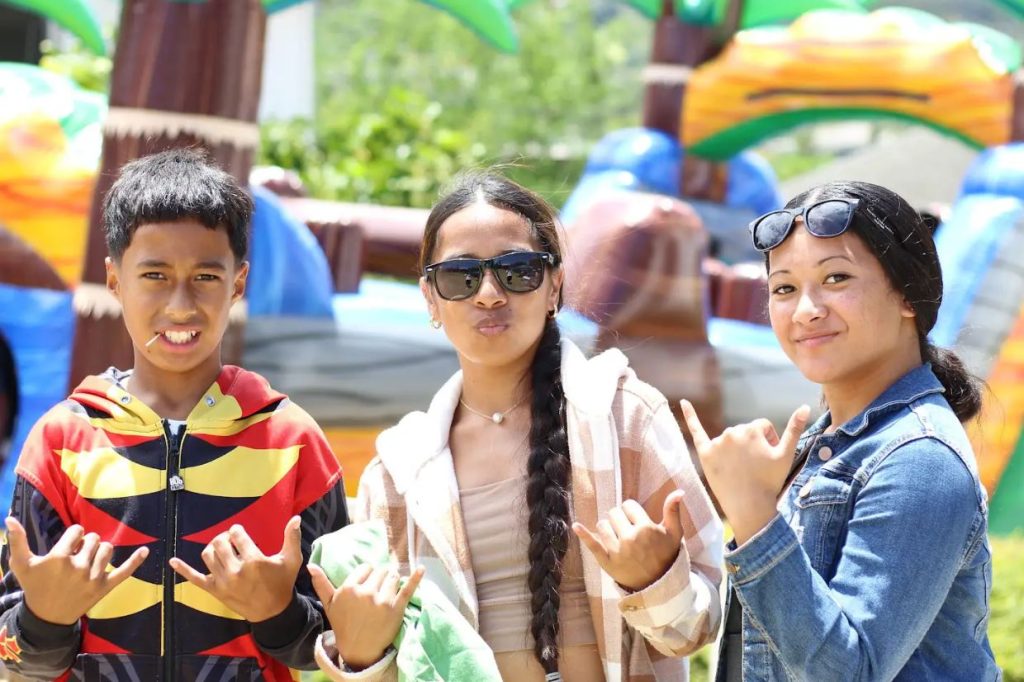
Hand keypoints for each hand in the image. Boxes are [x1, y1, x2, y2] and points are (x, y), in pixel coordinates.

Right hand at [5, 517, 147, 624]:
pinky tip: (146, 549)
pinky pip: (125, 571)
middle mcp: (78, 567)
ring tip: (87, 562)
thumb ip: (17, 541)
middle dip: (85, 544)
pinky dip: (136, 560)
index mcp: (59, 558)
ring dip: (99, 551)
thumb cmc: (34, 586)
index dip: (71, 537)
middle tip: (75, 557)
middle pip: (94, 538)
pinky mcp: (105, 587)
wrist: (47, 617)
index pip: (76, 531)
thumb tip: (9, 519)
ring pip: (107, 549)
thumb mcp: (22, 565)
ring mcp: (93, 578)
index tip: (65, 548)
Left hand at [169, 516, 302, 622]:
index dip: (237, 531)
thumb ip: (292, 538)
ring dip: (213, 547)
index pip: (237, 535)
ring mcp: (223, 581)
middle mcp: (236, 570)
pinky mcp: (214, 590)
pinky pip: (194, 578)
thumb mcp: (291, 560)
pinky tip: (172, 561)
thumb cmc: (282, 583)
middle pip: (220, 542)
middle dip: (224, 537)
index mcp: (254, 561)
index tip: (240, 533)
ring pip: (207, 555)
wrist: (272, 612)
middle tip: (231, 541)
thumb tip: (296, 518)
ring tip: (222, 549)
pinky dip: (182, 569)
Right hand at [309, 562, 423, 670]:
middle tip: (376, 593)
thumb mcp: (329, 605)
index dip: (367, 576)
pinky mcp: (397, 608)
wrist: (358, 650)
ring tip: (387, 593)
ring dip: (392, 581)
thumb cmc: (343, 625)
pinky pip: (407, 589)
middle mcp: (366, 592)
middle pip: (380, 571)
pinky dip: (415, 578)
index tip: (366, 586)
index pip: (366, 568)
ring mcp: (382, 600)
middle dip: (380, 579)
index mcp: (349, 588)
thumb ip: (321, 584)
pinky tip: (421, 569)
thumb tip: (310, 565)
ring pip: (392, 576)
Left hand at [572, 492, 684, 590]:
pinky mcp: (606, 562)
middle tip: (628, 529)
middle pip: (614, 513)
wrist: (658, 585)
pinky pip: (592, 544)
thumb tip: (679, 491)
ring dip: (608, 527)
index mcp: (646, 528)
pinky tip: (575, 525)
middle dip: (620, 518)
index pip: (629, 505)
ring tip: (618, 536)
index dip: (632, 511)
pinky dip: (583, 534)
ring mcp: (617, 551)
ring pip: (603, 525)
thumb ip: (673, 511)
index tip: (637, 520)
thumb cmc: (666, 556)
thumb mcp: (674, 534)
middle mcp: (630, 538)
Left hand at [680, 399, 809, 544]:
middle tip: (756, 468)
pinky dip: (689, 415)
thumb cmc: (770, 481)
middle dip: (752, 445)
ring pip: (729, 438)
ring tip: (742, 470)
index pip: (762, 426)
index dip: (769, 441)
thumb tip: (805, 405)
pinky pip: (696, 431)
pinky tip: (683, 402)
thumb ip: (795, 428)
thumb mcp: (786, 455)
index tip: (769, 459)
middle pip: (745, 431)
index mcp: (752, 429)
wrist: (749, 507)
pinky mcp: (705, 454)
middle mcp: (732, 432)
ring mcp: (717, 443)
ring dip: (736, 448)